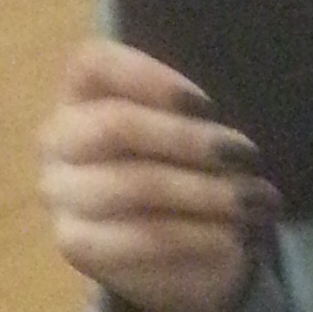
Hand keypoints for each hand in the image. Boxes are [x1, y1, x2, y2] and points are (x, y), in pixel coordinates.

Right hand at [37, 38, 280, 311]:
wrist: (169, 247)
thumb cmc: (182, 167)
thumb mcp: (191, 131)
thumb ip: (195, 117)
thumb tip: (223, 134)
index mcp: (81, 92)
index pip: (93, 64)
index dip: (149, 77)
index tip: (207, 104)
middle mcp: (58, 138)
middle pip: (115, 125)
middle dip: (188, 140)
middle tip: (246, 155)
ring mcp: (60, 192)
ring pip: (134, 185)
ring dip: (205, 192)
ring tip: (254, 201)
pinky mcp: (76, 244)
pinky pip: (140, 238)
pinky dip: (196, 236)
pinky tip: (233, 238)